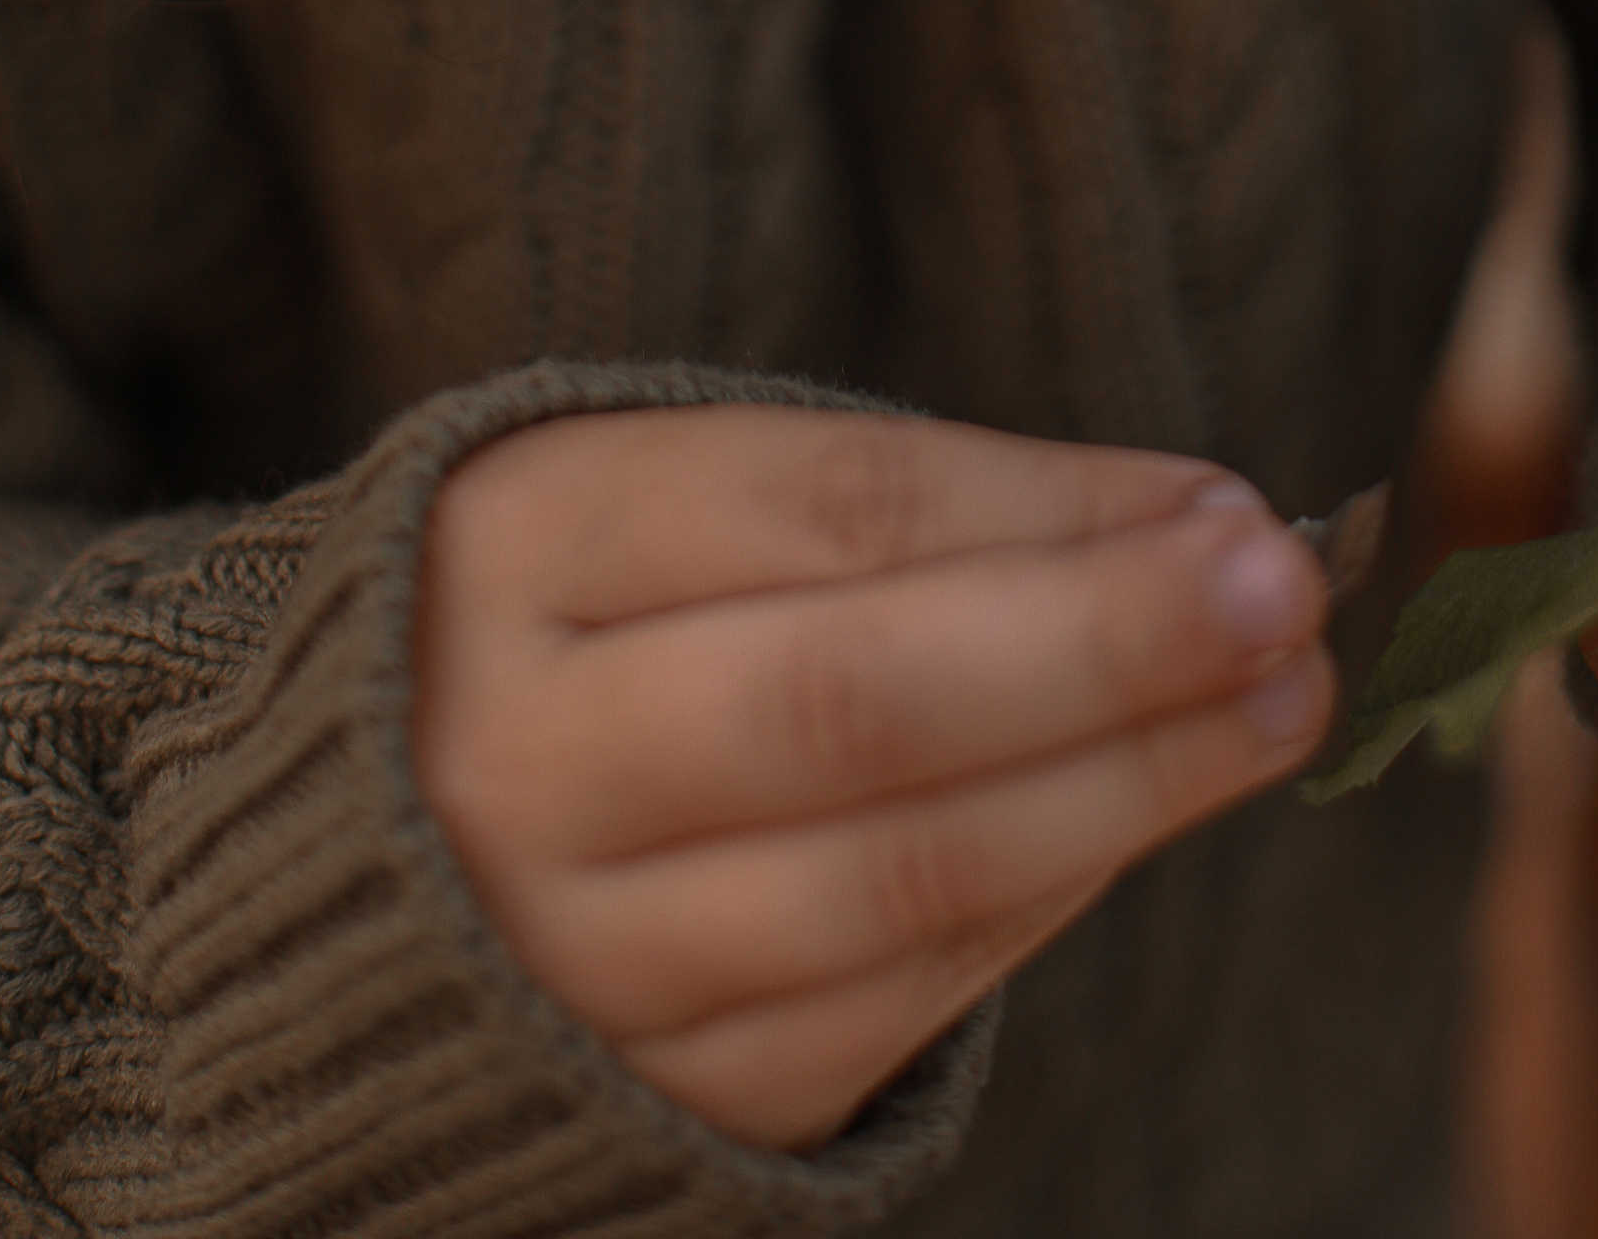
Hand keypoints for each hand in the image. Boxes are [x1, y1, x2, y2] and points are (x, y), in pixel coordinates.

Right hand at [413, 404, 1333, 1149]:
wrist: (310, 874)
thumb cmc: (561, 630)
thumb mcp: (650, 502)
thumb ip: (882, 503)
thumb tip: (1181, 516)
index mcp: (514, 546)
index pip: (832, 508)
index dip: (1051, 506)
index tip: (1226, 497)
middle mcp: (518, 755)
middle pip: (862, 697)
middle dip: (1108, 644)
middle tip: (1288, 591)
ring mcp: (567, 953)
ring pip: (899, 875)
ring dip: (1125, 788)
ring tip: (1278, 707)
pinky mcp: (641, 1100)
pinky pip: (887, 1006)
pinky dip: (1040, 904)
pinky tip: (1138, 819)